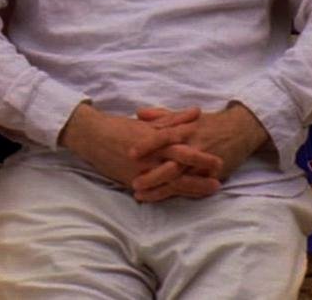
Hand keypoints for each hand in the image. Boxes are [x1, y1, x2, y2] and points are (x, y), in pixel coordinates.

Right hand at [59, 103, 221, 191]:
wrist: (92, 136)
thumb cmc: (120, 127)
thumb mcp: (148, 122)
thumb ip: (173, 119)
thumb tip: (197, 112)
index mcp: (154, 138)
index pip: (181, 148)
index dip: (200, 156)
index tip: (219, 161)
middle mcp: (149, 155)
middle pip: (179, 166)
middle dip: (200, 174)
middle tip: (219, 180)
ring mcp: (140, 170)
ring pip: (170, 182)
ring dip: (191, 187)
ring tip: (209, 190)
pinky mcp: (131, 181)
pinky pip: (154, 191)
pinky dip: (168, 195)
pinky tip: (182, 198)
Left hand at [129, 103, 270, 201]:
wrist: (240, 130)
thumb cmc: (209, 123)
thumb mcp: (186, 116)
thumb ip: (162, 116)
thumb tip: (138, 113)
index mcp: (186, 130)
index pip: (164, 136)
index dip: (148, 144)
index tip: (130, 153)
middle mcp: (194, 147)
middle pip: (171, 163)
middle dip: (152, 174)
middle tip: (132, 183)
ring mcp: (203, 164)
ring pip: (179, 180)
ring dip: (159, 189)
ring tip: (140, 195)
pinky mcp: (211, 176)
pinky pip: (192, 188)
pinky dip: (175, 195)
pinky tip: (160, 199)